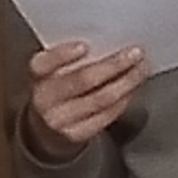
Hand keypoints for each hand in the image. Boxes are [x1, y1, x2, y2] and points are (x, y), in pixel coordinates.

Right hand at [25, 40, 147, 152]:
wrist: (46, 132)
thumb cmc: (56, 91)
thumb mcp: (54, 70)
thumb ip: (73, 57)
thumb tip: (112, 42)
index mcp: (37, 77)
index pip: (44, 64)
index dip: (63, 55)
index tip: (84, 46)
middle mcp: (44, 100)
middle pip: (82, 80)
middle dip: (113, 65)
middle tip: (135, 53)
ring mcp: (59, 121)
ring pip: (99, 99)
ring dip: (126, 82)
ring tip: (140, 69)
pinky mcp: (75, 136)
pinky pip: (105, 116)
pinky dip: (123, 101)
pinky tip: (132, 89)